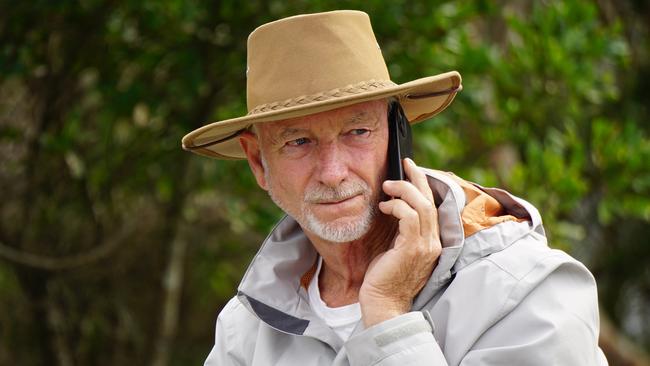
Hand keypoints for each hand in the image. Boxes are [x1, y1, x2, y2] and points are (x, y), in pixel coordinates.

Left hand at [359, 158, 441, 326]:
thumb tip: (395, 207)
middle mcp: (433, 243)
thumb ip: (402, 230)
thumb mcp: (397, 249)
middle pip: (431, 201)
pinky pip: (410, 217)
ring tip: (388, 186)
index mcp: (431, 243)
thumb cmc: (385, 278)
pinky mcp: (412, 249)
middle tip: (406, 164)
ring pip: (422, 206)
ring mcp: (426, 247)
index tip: (412, 171)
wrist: (383, 304)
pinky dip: (398, 206)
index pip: (433, 207)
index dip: (424, 186)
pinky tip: (385, 206)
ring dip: (405, 190)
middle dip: (418, 178)